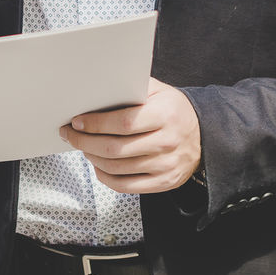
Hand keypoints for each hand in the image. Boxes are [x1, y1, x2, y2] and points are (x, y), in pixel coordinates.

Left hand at [59, 78, 201, 194]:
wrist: (205, 135)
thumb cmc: (172, 110)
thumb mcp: (158, 91)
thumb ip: (131, 88)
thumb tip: (96, 89)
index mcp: (165, 115)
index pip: (123, 122)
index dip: (96, 124)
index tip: (77, 122)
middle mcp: (167, 142)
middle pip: (116, 148)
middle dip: (85, 142)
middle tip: (70, 135)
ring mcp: (166, 166)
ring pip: (117, 168)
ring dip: (92, 158)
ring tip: (82, 146)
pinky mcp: (164, 183)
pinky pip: (126, 186)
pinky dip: (105, 177)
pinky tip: (97, 165)